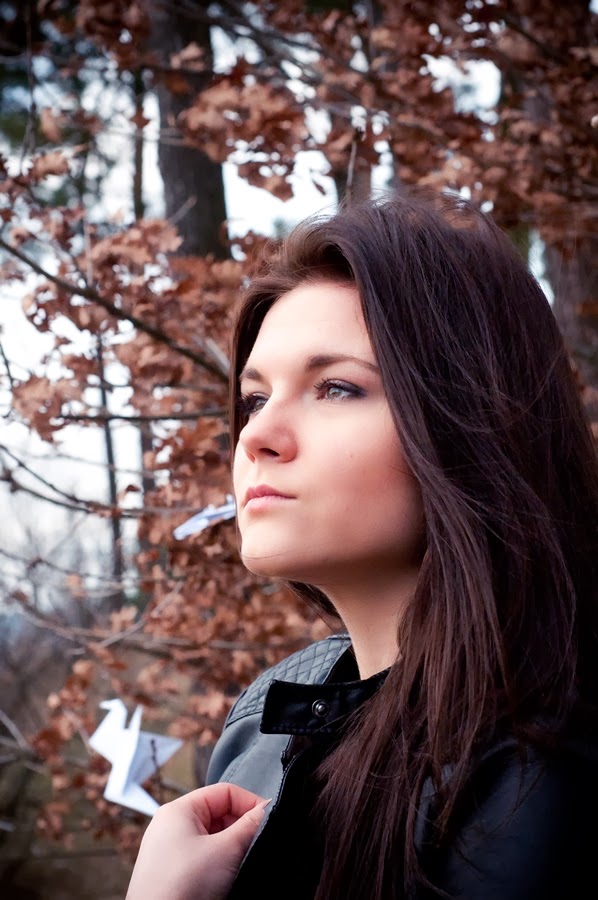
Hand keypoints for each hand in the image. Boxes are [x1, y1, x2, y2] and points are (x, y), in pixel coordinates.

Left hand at [126, 782, 268, 899]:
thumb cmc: (184, 885)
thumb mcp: (225, 850)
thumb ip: (249, 826)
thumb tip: (265, 809)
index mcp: (178, 810)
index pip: (224, 792)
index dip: (249, 802)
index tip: (269, 818)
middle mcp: (170, 824)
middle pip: (217, 812)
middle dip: (240, 826)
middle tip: (256, 842)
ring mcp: (168, 849)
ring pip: (210, 836)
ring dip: (230, 844)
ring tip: (241, 860)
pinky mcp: (170, 871)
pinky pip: (201, 855)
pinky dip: (218, 859)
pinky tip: (226, 875)